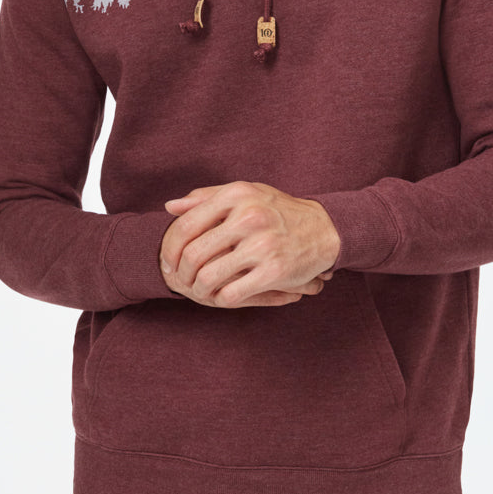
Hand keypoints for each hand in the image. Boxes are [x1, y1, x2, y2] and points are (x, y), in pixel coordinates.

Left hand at [159, 181, 340, 308]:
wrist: (325, 228)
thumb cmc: (278, 210)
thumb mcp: (245, 193)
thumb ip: (206, 198)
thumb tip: (169, 207)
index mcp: (237, 195)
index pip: (187, 224)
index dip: (169, 247)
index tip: (167, 261)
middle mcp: (249, 217)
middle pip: (194, 254)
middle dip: (181, 274)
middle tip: (179, 281)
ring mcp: (263, 245)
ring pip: (209, 277)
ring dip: (198, 290)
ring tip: (199, 291)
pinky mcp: (275, 271)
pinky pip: (232, 294)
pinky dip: (221, 300)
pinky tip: (222, 296)